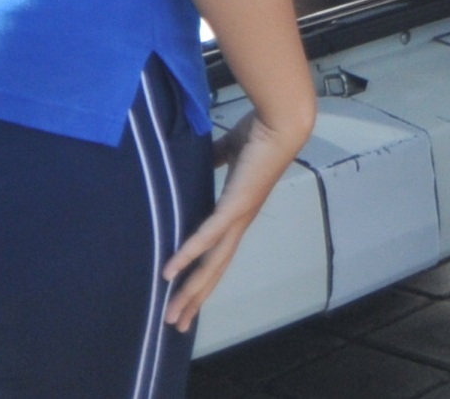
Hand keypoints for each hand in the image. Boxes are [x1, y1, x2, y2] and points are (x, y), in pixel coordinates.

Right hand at [161, 110, 305, 330]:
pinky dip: (188, 254)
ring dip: (190, 291)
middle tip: (177, 324)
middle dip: (194, 299)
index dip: (202, 279)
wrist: (280, 124)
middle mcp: (238, 224)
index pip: (217, 256)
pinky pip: (206, 236)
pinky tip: (170, 272)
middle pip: (213, 272)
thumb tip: (203, 157)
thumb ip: (217, 159)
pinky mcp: (234, 206)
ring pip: (210, 265)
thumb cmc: (258, 135)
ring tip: (173, 313)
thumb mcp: (230, 151)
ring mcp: (237, 218)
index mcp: (237, 215)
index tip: (187, 299)